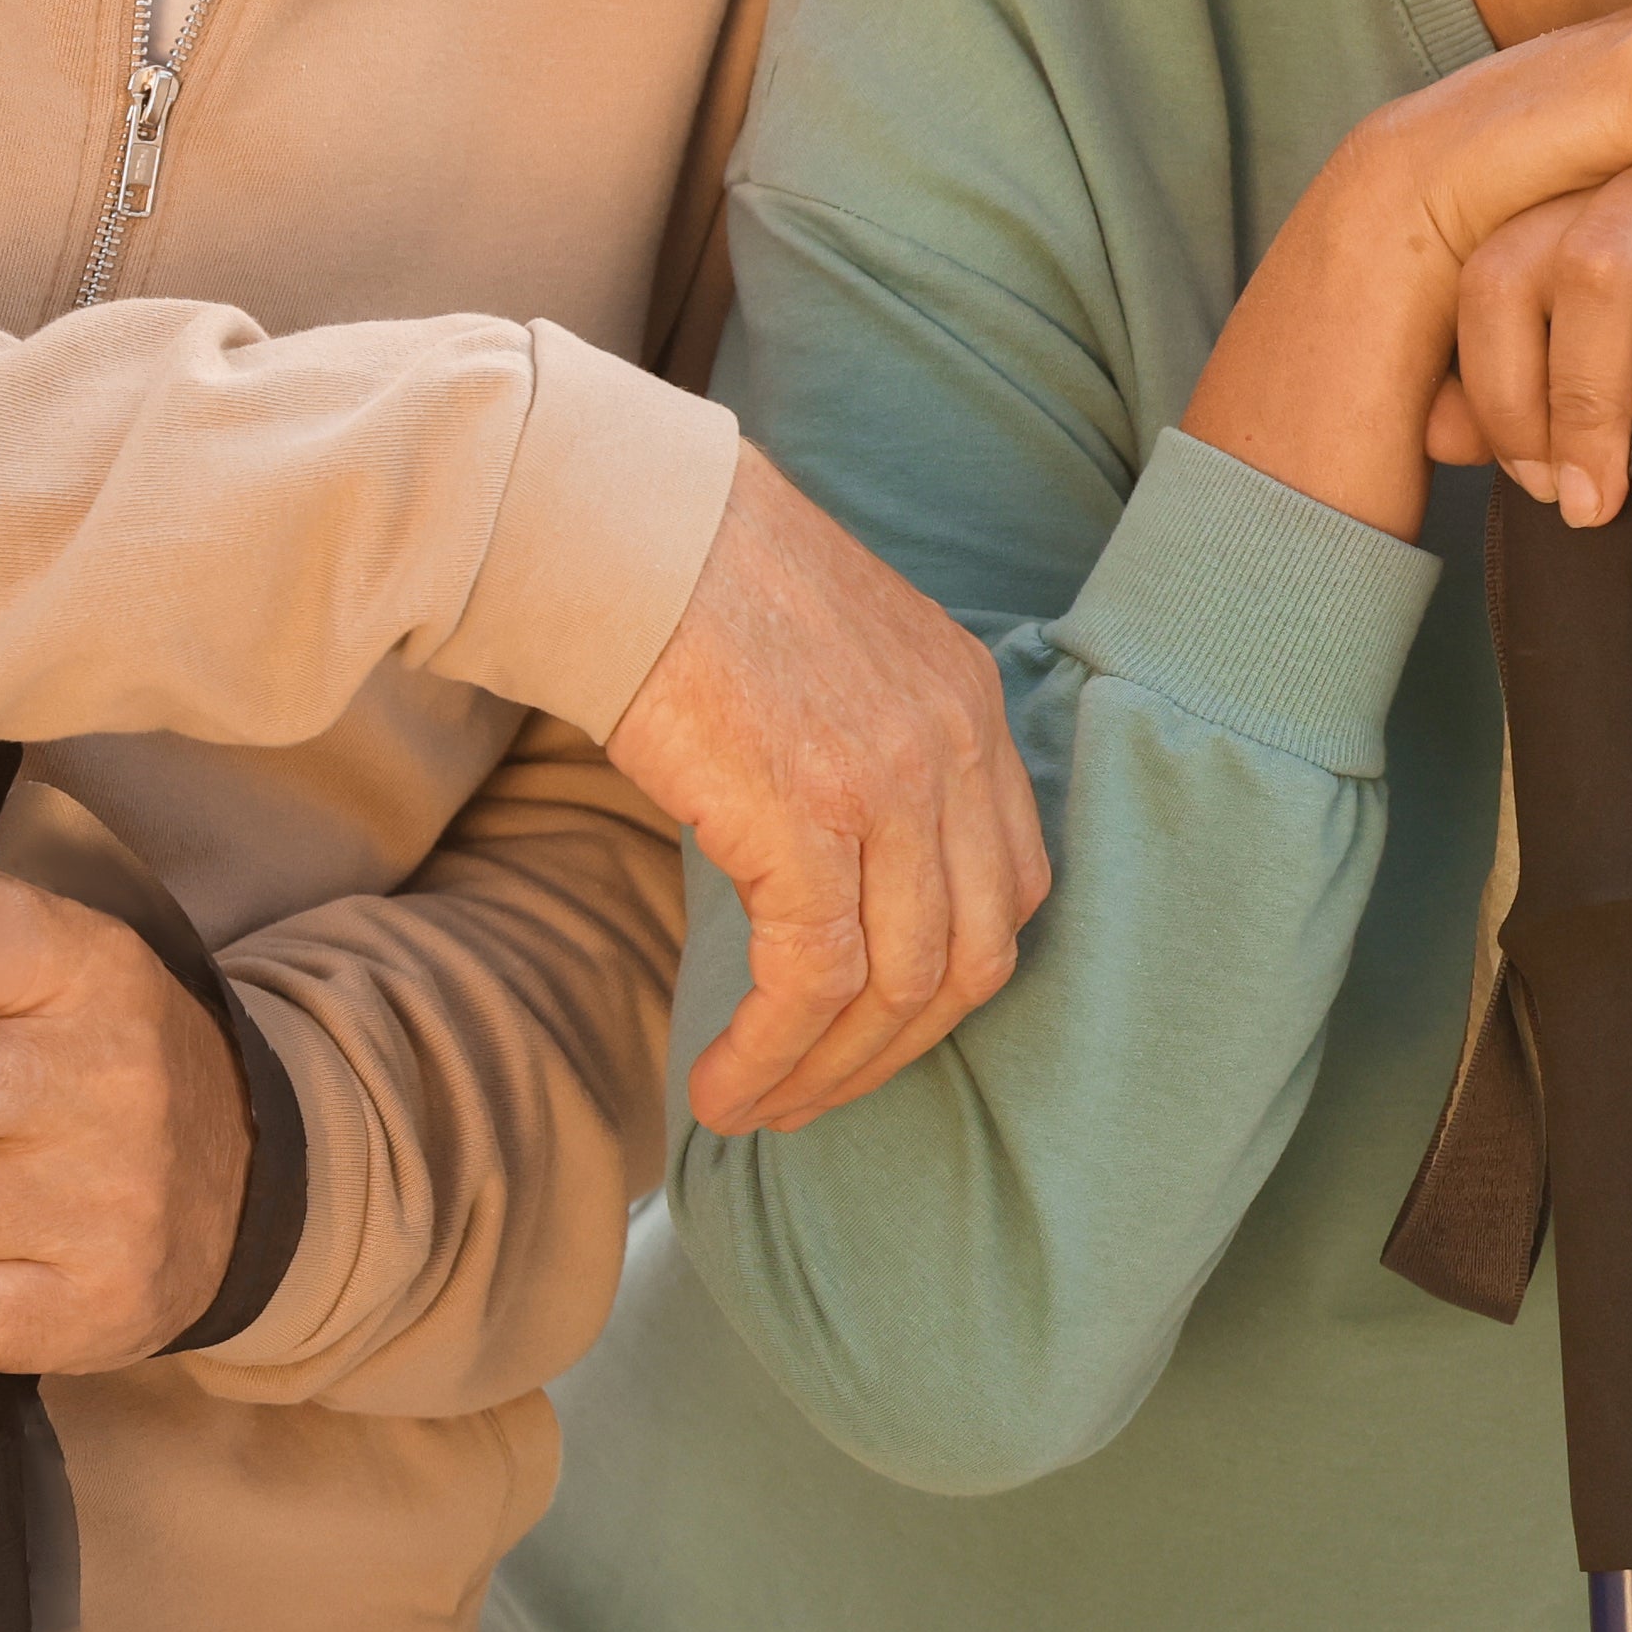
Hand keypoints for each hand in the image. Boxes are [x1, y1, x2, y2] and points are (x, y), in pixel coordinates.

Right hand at [609, 451, 1048, 1134]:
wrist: (623, 525)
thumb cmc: (696, 587)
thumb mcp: (832, 664)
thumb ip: (868, 752)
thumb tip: (837, 867)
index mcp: (972, 703)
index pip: (1008, 885)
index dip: (947, 982)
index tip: (873, 1032)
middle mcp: (956, 744)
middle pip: (973, 955)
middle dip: (895, 1049)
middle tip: (816, 1096)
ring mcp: (892, 782)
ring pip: (900, 987)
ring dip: (826, 1073)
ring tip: (755, 1106)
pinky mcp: (806, 816)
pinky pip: (814, 980)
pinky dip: (774, 1053)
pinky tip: (722, 1083)